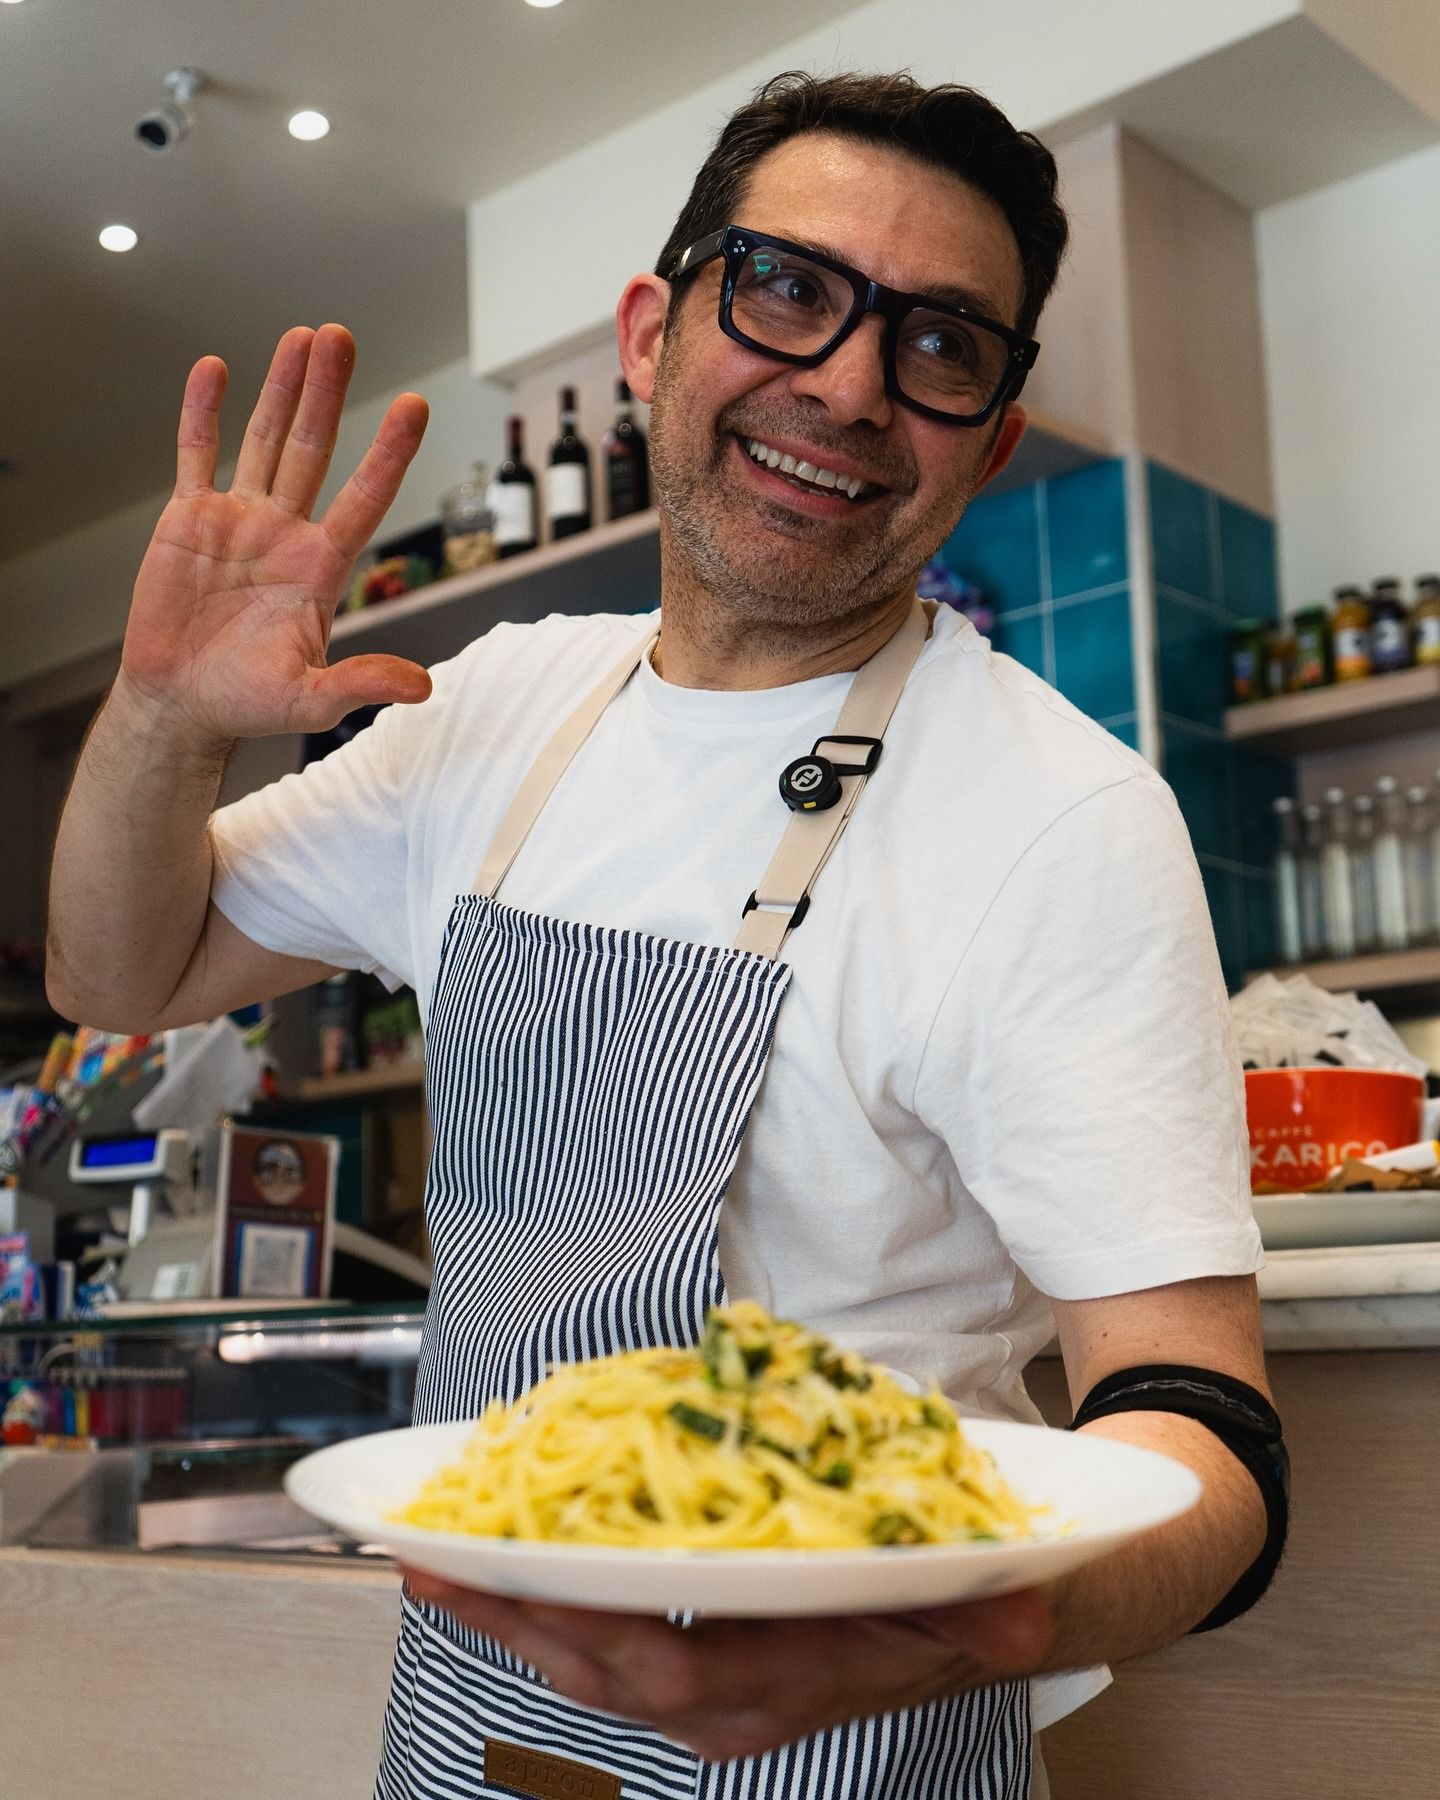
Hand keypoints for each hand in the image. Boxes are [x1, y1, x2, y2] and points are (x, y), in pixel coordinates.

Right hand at [120, 323, 432, 746]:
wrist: (181, 704)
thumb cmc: (247, 703)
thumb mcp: (311, 700)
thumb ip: (362, 683)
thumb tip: (422, 687)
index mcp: (321, 568)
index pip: (365, 498)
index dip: (388, 453)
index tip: (413, 405)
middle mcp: (286, 533)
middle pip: (313, 449)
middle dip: (328, 393)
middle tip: (342, 338)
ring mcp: (239, 520)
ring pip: (264, 439)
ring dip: (282, 388)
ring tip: (303, 337)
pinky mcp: (190, 519)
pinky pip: (197, 454)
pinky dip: (203, 412)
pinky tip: (216, 369)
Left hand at [399, 1569, 1052, 1761]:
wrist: (975, 1624)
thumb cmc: (955, 1600)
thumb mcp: (981, 1602)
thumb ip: (986, 1611)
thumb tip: (1020, 1615)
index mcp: (787, 1682)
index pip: (668, 1664)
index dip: (586, 1624)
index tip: (511, 1581)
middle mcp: (733, 1698)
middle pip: (599, 1666)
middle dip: (510, 1620)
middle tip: (426, 1560)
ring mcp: (710, 1683)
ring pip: (589, 1658)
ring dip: (509, 1613)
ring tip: (430, 1558)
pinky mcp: (698, 1656)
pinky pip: (605, 1637)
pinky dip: (545, 1603)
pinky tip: (499, 1562)